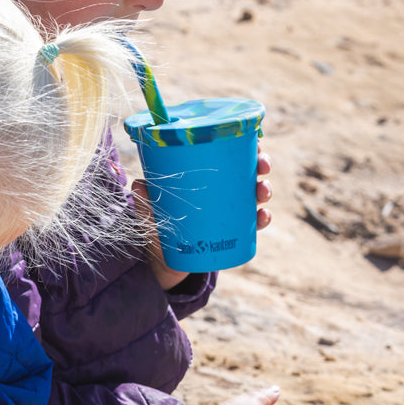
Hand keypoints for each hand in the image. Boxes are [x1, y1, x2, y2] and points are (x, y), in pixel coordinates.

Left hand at [132, 140, 274, 289]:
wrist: (165, 263)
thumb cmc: (157, 229)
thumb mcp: (149, 212)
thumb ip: (144, 200)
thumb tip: (138, 184)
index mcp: (204, 177)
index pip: (227, 153)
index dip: (244, 144)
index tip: (253, 141)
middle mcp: (221, 191)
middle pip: (248, 169)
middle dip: (261, 163)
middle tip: (262, 166)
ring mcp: (230, 211)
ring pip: (256, 193)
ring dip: (265, 189)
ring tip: (262, 192)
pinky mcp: (234, 232)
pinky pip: (254, 223)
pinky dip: (262, 218)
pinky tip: (262, 216)